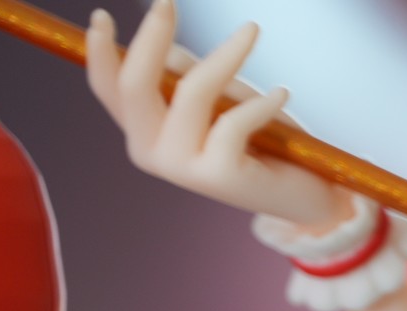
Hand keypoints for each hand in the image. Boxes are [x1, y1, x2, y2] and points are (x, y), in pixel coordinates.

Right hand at [84, 1, 351, 230]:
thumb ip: (189, 77)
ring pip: (191, 92)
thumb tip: (167, 50)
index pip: (110, 89)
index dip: (101, 52)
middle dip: (150, 36)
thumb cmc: (263, 141)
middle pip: (135, 84)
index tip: (102, 16)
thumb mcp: (222, 99)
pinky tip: (282, 94)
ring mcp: (180, 168)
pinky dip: (262, 102)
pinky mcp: (216, 176)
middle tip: (167, 0)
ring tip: (252, 29)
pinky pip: (234, 120)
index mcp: (144, 133)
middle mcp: (151, 153)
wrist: (306, 196)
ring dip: (226, 54)